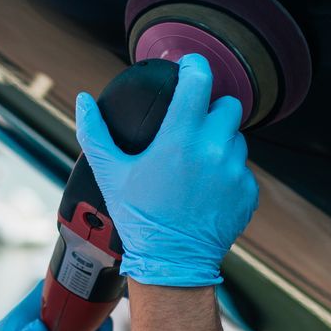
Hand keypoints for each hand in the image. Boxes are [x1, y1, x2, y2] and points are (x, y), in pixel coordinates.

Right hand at [75, 53, 258, 288]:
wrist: (171, 263)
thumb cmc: (139, 218)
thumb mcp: (111, 173)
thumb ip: (95, 132)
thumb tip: (82, 100)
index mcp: (180, 137)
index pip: (200, 80)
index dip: (195, 67)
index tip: (190, 68)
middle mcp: (213, 149)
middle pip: (228, 106)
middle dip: (212, 111)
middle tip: (193, 128)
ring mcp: (235, 172)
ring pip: (237, 139)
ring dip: (221, 144)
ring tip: (197, 166)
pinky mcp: (248, 192)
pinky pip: (243, 170)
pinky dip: (229, 175)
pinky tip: (207, 191)